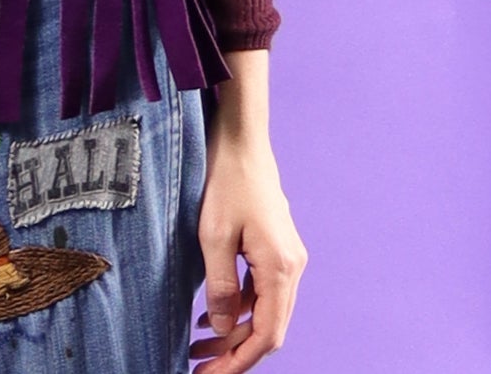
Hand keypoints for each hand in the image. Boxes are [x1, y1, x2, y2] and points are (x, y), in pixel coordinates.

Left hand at [191, 60, 307, 369]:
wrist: (241, 140)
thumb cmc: (226, 181)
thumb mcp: (213, 236)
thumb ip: (219, 286)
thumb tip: (220, 326)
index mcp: (281, 267)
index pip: (267, 334)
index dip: (239, 361)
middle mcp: (291, 266)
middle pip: (268, 328)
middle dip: (235, 353)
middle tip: (198, 366)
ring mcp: (286, 256)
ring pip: (265, 311)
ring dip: (235, 332)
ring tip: (199, 346)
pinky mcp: (275, 247)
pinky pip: (261, 291)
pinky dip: (239, 308)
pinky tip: (211, 315)